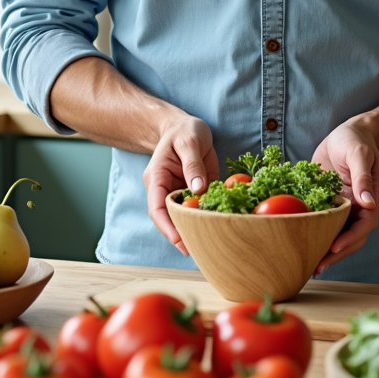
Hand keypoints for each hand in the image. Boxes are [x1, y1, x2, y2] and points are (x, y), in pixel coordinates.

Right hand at [143, 115, 218, 255]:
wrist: (187, 127)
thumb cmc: (183, 131)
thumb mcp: (189, 142)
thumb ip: (192, 164)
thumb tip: (198, 188)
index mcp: (157, 178)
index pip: (157, 208)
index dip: (167, 227)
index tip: (180, 241)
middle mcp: (166, 190)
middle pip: (170, 219)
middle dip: (182, 235)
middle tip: (199, 251)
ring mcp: (181, 193)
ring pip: (185, 218)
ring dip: (196, 230)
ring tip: (211, 246)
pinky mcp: (196, 193)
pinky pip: (200, 209)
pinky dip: (208, 218)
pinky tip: (221, 227)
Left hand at [311, 120, 378, 274]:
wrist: (347, 132)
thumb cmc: (355, 139)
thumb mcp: (359, 154)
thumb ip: (362, 178)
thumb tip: (368, 203)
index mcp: (373, 196)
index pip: (365, 224)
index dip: (351, 238)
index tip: (334, 248)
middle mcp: (361, 206)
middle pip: (353, 236)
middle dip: (337, 252)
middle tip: (318, 266)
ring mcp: (347, 206)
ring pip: (340, 234)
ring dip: (327, 249)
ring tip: (311, 265)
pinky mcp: (332, 203)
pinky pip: (327, 222)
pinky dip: (317, 234)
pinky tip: (303, 245)